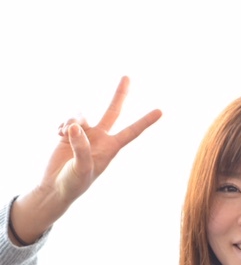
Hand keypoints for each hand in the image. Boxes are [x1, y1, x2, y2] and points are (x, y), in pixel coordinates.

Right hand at [43, 75, 161, 208]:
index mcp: (110, 149)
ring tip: (63, 134)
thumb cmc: (73, 183)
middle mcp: (100, 138)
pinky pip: (68, 120)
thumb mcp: (81, 168)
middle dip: (119, 94)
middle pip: (112, 111)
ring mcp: (85, 134)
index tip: (161, 111)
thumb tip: (74, 125)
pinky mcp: (70, 133)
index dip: (145, 121)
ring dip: (71, 120)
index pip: (131, 132)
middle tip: (127, 76)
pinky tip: (58, 134)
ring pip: (81, 115)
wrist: (55, 187)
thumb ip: (80, 147)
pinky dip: (63, 125)